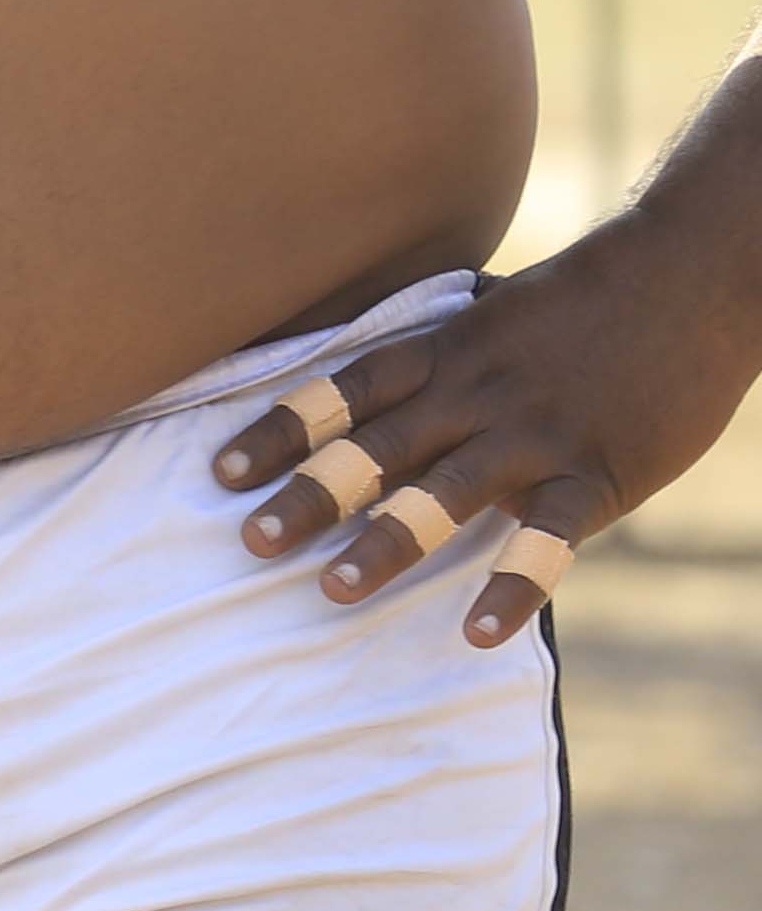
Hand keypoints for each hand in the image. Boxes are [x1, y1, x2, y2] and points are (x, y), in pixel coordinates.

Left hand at [210, 227, 761, 649]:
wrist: (687, 277)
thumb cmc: (587, 297)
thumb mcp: (493, 309)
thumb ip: (442, 346)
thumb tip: (388, 370)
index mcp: (444, 352)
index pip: (342, 393)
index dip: (280, 432)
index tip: (222, 471)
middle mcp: (473, 394)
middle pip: (374, 449)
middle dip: (308, 496)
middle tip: (249, 541)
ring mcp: (532, 436)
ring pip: (443, 495)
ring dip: (384, 543)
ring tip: (331, 589)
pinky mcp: (596, 473)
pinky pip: (546, 540)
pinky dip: (512, 587)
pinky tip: (475, 632)